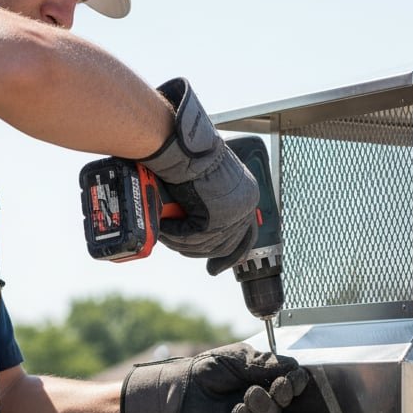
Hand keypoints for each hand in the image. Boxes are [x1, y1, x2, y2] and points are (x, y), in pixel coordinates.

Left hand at [120, 344, 308, 412]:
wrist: (181, 388)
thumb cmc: (209, 370)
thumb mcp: (239, 358)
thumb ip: (265, 363)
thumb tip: (294, 367)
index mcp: (266, 385)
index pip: (290, 388)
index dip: (296, 384)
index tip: (295, 377)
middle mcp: (262, 407)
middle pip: (285, 408)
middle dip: (283, 396)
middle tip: (277, 387)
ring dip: (264, 409)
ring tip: (247, 396)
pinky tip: (236, 412)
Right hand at [140, 78, 258, 274]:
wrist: (182, 145)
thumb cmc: (189, 156)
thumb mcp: (206, 181)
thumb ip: (208, 203)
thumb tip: (196, 224)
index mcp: (247, 195)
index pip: (246, 235)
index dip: (231, 254)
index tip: (215, 267)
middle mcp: (246, 206)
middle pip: (225, 245)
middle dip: (201, 252)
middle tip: (181, 248)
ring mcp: (233, 214)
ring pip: (206, 244)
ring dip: (183, 242)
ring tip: (166, 232)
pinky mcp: (216, 220)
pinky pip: (192, 238)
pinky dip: (176, 236)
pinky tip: (164, 228)